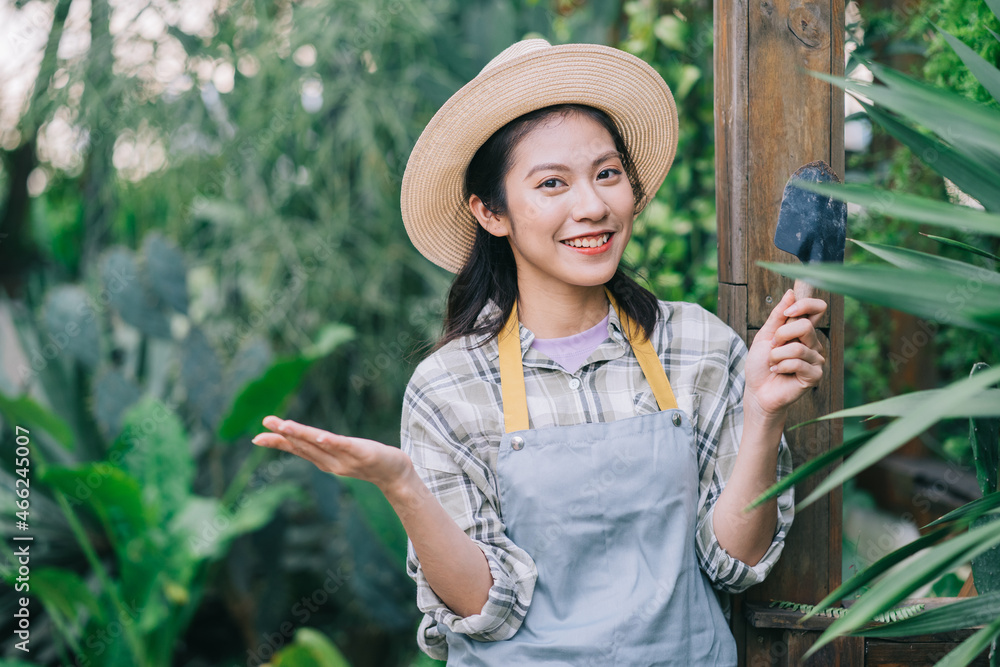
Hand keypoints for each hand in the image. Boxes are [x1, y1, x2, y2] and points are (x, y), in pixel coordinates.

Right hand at [252, 416, 413, 493]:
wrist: (396, 475)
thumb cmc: (370, 461)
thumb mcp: (344, 454)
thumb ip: (327, 448)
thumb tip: (311, 439)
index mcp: (325, 460)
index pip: (299, 449)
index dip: (278, 443)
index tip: (257, 437)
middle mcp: (331, 461)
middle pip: (304, 446)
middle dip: (283, 436)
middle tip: (264, 424)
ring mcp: (346, 458)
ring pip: (319, 445)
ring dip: (301, 436)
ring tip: (284, 426)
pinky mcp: (362, 453)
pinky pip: (344, 446)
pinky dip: (330, 442)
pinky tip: (320, 436)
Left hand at [744, 289, 826, 420]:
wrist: (757, 391)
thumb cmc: (760, 364)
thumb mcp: (764, 336)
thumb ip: (777, 316)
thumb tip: (791, 293)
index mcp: (803, 331)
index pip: (818, 308)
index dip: (805, 305)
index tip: (786, 313)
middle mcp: (813, 343)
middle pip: (805, 326)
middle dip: (781, 336)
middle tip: (772, 348)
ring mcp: (816, 360)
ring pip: (798, 347)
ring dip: (777, 355)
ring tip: (773, 363)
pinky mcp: (815, 375)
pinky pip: (798, 363)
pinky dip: (781, 366)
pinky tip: (778, 372)